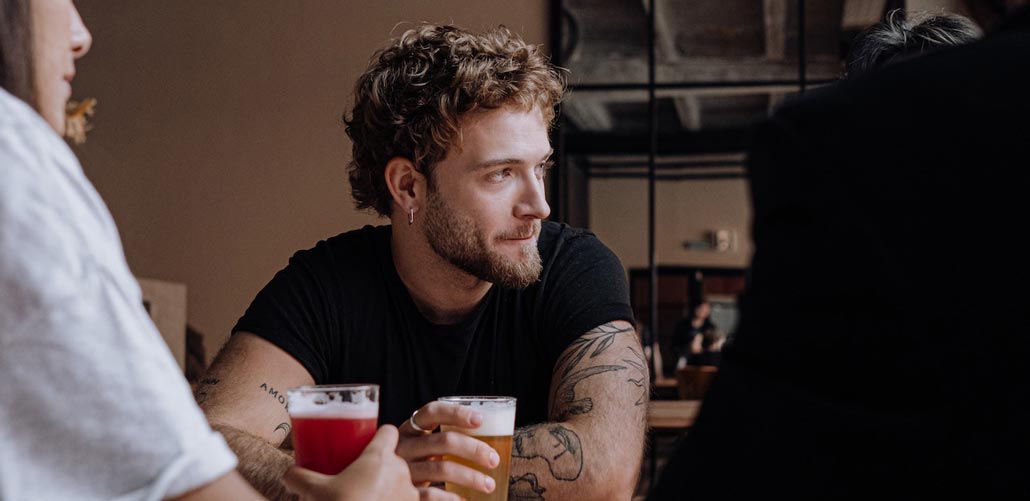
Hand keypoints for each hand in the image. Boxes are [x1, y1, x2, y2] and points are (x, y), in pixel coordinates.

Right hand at [282, 425, 426, 500]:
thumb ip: (298, 477)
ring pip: (402, 483)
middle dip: (379, 467)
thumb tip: (290, 474)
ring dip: (390, 488)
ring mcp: (411, 494)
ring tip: (370, 498)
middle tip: (359, 478)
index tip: (367, 445)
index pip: (388, 432)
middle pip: (394, 459)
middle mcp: (401, 472)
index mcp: (379, 458)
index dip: (379, 436)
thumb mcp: (313, 491)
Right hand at [397, 401, 500, 495]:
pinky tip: (464, 500)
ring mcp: (403, 468)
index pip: (432, 412)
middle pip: (443, 441)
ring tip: (489, 484)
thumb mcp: (420, 445)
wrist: (379, 485)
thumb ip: (443, 439)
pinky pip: (430, 494)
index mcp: (410, 428)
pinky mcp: (403, 490)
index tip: (480, 420)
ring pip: (442, 468)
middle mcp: (405, 445)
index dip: (456, 413)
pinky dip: (450, 498)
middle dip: (474, 450)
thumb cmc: (412, 461)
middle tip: (493, 459)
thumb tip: (491, 437)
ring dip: (470, 477)